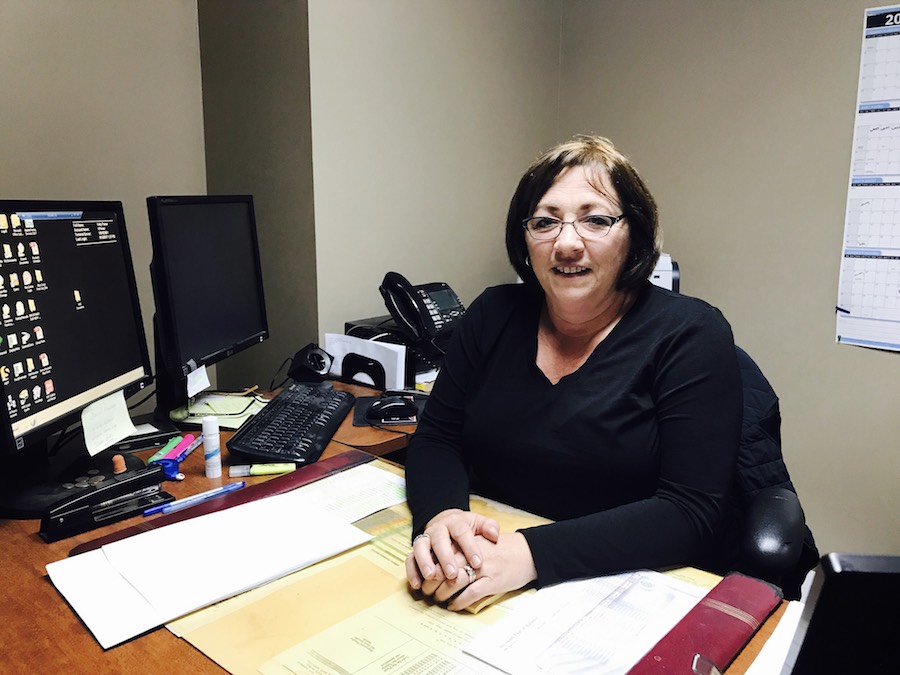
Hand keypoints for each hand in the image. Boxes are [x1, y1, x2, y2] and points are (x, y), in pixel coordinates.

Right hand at [405, 509, 499, 590]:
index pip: (461, 532)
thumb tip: (494, 535)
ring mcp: (425, 539)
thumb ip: (489, 527)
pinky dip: (412, 571)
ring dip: (424, 562)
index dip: (469, 547)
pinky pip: (410, 559)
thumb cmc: (466, 529)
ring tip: (431, 577)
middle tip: (452, 574)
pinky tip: (417, 584)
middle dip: (445, 557)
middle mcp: (437, 529)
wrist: (446, 524)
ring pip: (420, 548)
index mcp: (455, 523)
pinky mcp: (415, 550)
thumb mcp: (479, 524)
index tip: (478, 563)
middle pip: (439, 540)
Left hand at [421, 532, 537, 610]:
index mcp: (467, 542)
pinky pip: (470, 594)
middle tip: (427, 592)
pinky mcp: (492, 581)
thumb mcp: (478, 542)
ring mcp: (483, 568)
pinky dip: (459, 602)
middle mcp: (472, 553)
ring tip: (438, 599)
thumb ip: (460, 549)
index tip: (424, 577)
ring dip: (442, 594)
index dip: (428, 568)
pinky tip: (453, 606)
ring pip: (453, 582)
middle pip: (443, 569)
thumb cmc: (500, 549)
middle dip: (431, 583)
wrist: (527, 552)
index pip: (440, 554)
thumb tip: (438, 563)